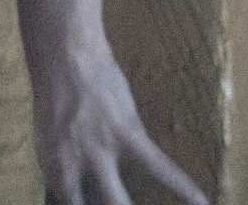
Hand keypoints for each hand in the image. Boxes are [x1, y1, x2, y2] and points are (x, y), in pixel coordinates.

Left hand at [16, 0, 205, 204]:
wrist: (67, 58)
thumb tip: (77, 192)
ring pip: (119, 202)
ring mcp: (103, 153)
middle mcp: (76, 168)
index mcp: (54, 171)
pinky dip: (182, 185)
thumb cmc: (56, 96)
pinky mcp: (130, 135)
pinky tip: (199, 200)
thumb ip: (65, 169)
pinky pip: (160, 166)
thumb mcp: (48, 140)